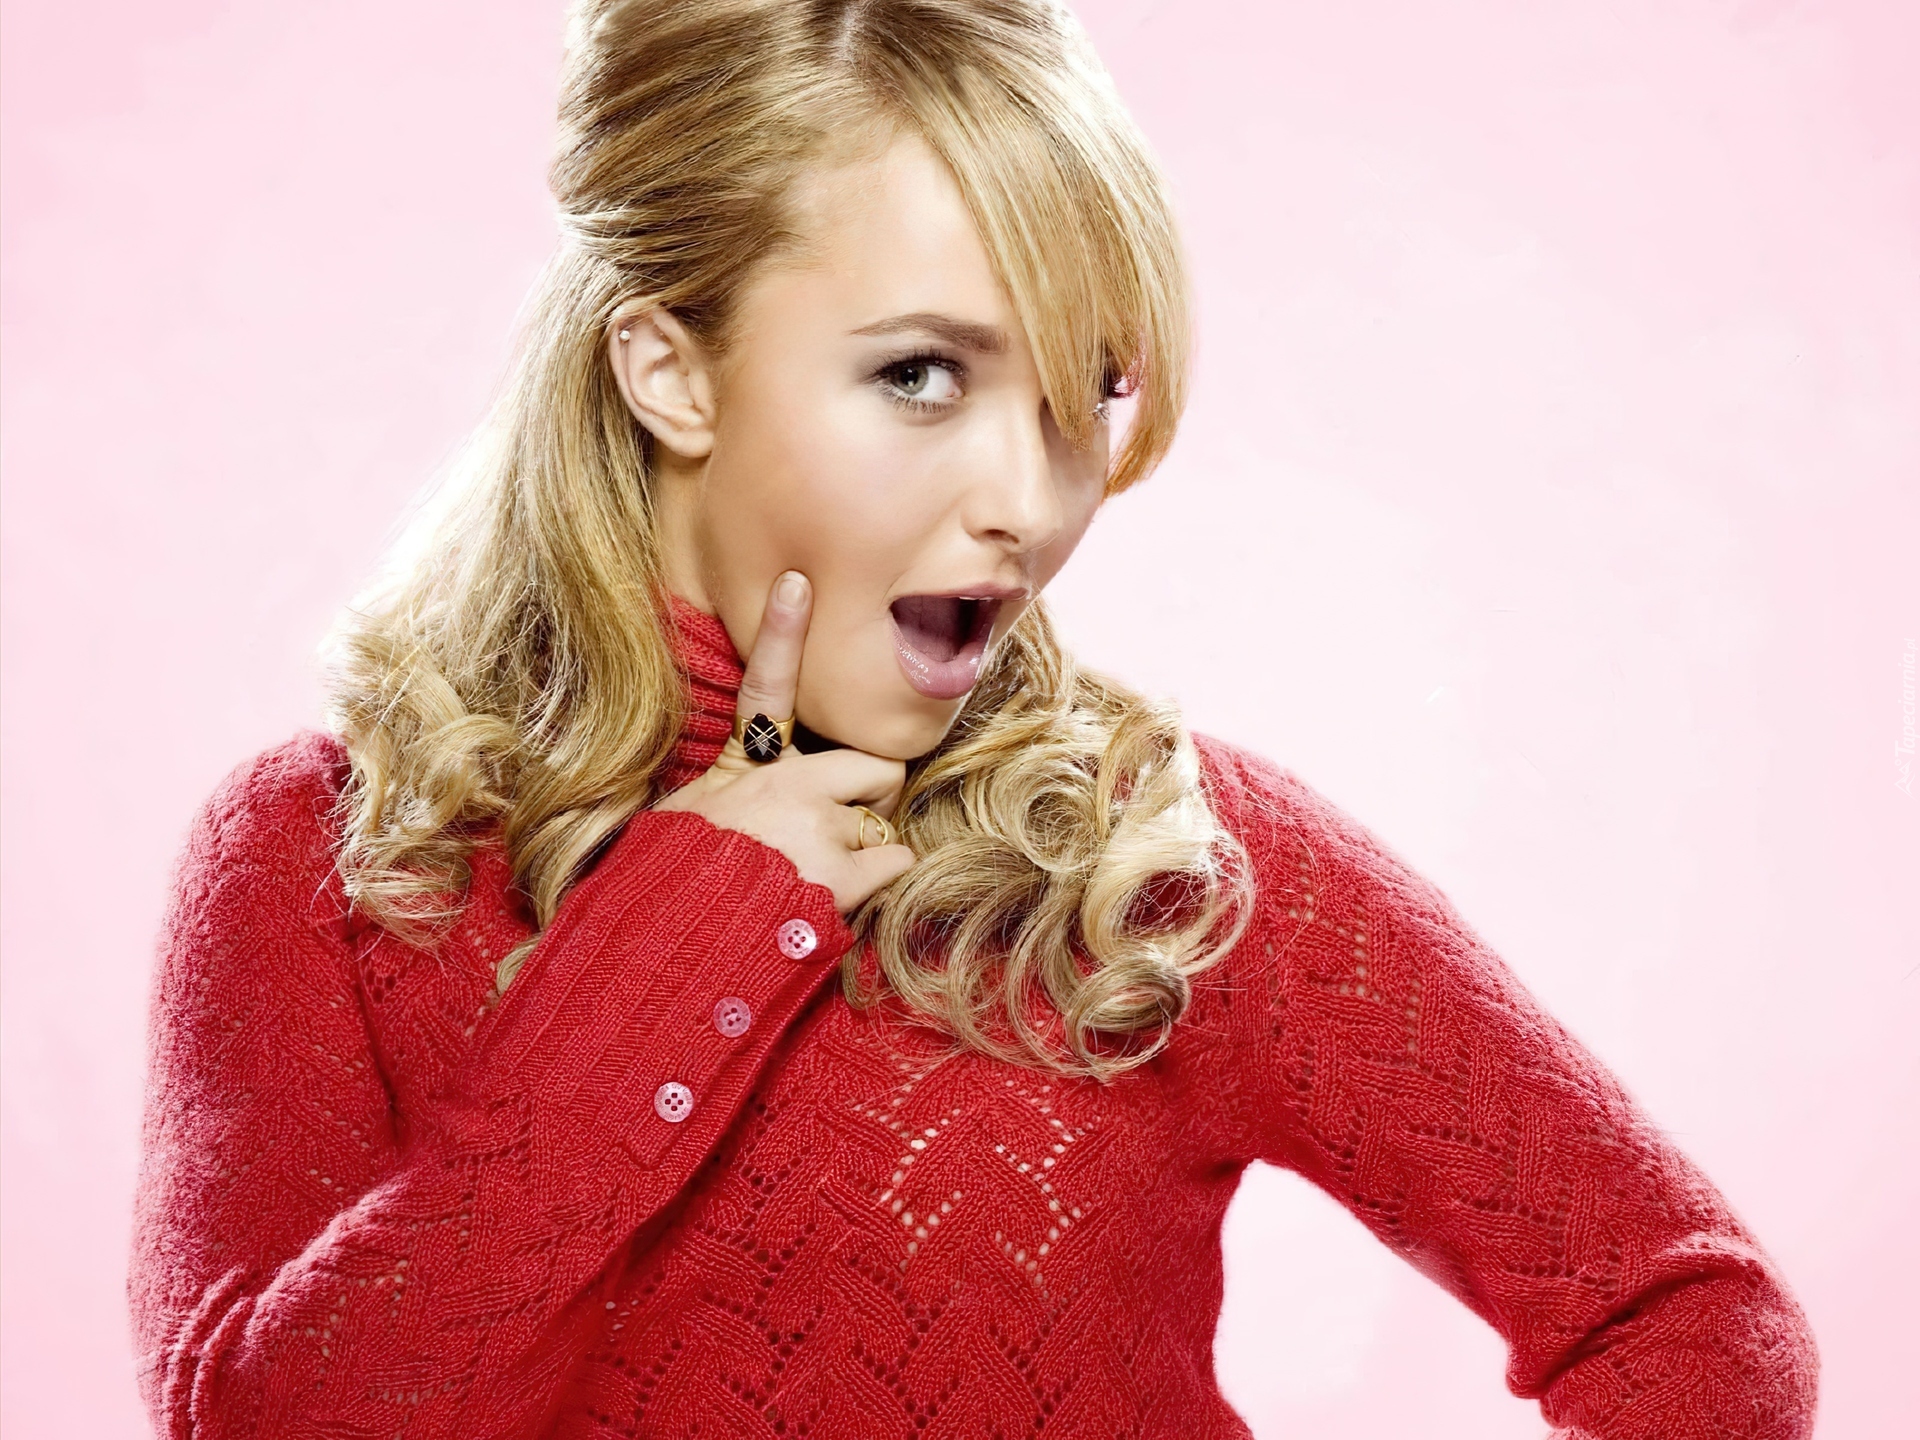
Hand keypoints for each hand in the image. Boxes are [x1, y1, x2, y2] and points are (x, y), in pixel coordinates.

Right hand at [652, 571, 916, 913]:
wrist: (668, 952)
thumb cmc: (669, 893)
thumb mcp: (684, 827)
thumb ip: (726, 801)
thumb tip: (744, 807)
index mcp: (739, 772)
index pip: (764, 689)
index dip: (780, 631)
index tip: (796, 581)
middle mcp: (782, 788)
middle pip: (871, 764)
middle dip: (872, 794)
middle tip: (846, 827)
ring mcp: (813, 828)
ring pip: (883, 821)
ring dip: (866, 850)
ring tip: (819, 880)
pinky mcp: (837, 874)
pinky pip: (894, 860)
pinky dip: (879, 881)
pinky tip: (839, 900)